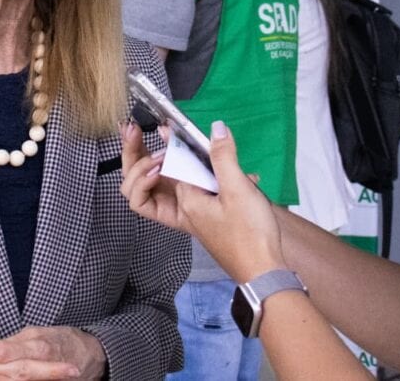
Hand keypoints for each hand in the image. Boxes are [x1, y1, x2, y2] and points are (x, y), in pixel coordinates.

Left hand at [121, 120, 285, 283]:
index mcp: (183, 202)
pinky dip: (188, 173)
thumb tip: (216, 129)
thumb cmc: (250, 235)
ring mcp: (190, 211)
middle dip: (135, 156)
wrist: (264, 270)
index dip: (157, 148)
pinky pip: (185, 188)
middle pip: (143, 181)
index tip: (163, 127)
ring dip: (157, 163)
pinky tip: (205, 160)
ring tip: (167, 142)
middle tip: (135, 131)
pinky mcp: (202, 213)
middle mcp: (180, 208)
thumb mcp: (238, 191)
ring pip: (160, 185)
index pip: (159, 169)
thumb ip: (223, 157)